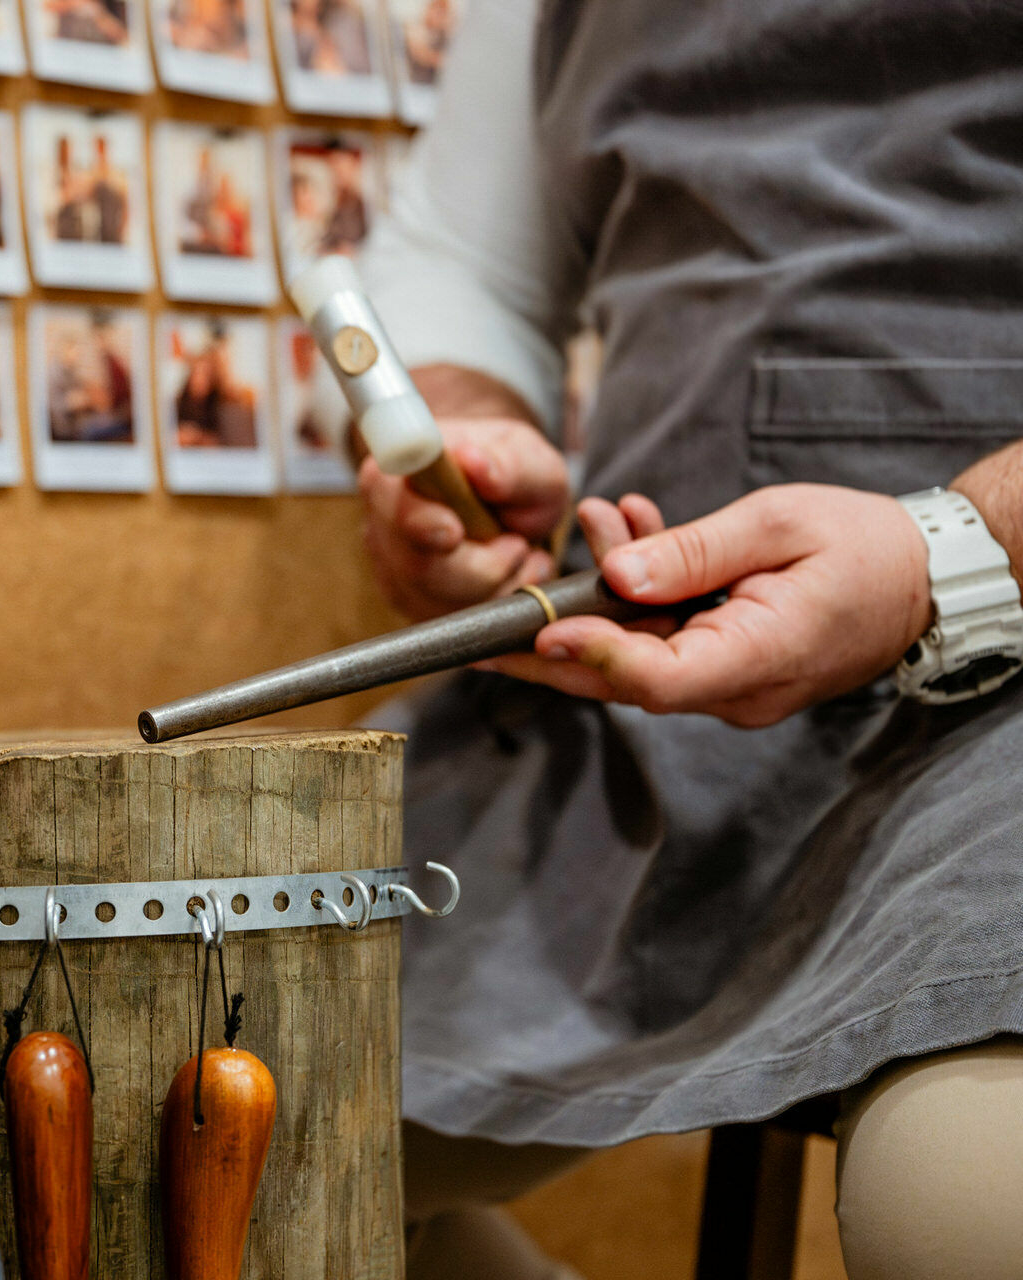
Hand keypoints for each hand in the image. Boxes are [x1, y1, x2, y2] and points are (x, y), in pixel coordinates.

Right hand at [359, 417, 567, 621]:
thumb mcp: (526, 458)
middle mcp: (380, 528)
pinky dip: (496, 601)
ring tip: (517, 550)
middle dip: (484, 566)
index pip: (394, 507)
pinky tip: (507, 573)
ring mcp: (392, 573)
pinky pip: (458, 624)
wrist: (507, 507)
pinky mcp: (413, 607)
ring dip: (498, 584)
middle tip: (518, 542)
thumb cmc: (509, 474)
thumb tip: (473, 461)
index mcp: (392, 478)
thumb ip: (506, 463)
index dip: (420, 523)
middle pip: (419, 568)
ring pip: (444, 603)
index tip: (453, 532)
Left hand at [481, 484, 932, 726]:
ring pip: (639, 651)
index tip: (543, 629)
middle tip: (487, 618)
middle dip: (555, 641)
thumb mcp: (777, 525)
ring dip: (605, 592)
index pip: (658, 680)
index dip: (593, 657)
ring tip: (598, 516)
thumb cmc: (863, 546)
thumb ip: (693, 553)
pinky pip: (663, 638)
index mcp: (759, 658)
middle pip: (626, 680)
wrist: (923, 576)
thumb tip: (620, 574)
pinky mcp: (722, 666)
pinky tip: (628, 531)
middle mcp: (738, 689)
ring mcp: (729, 685)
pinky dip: (639, 592)